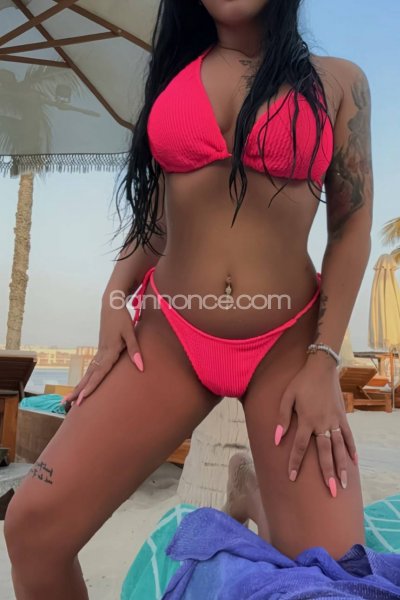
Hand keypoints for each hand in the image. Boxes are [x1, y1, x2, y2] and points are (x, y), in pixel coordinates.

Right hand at [61, 300, 143, 407]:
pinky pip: (92, 367)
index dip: (91, 386)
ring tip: (69, 399)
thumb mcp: (130, 333)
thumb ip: (135, 350)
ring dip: (80, 385)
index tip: (83, 398)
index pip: (99, 372)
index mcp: (109, 351)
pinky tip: (84, 384)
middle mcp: (101, 353)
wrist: (111, 305)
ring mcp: (99, 351)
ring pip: (88, 372)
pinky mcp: (100, 350)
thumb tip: (141, 367)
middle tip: (66, 403)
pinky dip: (86, 377)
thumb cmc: (122, 319)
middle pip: (88, 375)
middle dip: (78, 390)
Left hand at [274, 356, 357, 496]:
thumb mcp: (287, 397)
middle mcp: (322, 423)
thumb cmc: (301, 382)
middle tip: (331, 492)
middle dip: (327, 473)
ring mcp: (334, 421)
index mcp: (306, 420)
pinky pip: (348, 436)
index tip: (292, 477)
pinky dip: (351, 449)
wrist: (321, 368)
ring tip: (343, 483)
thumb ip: (282, 418)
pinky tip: (354, 462)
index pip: (299, 446)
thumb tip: (276, 439)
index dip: (295, 462)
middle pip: (324, 453)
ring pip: (339, 448)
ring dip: (342, 466)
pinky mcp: (342, 417)